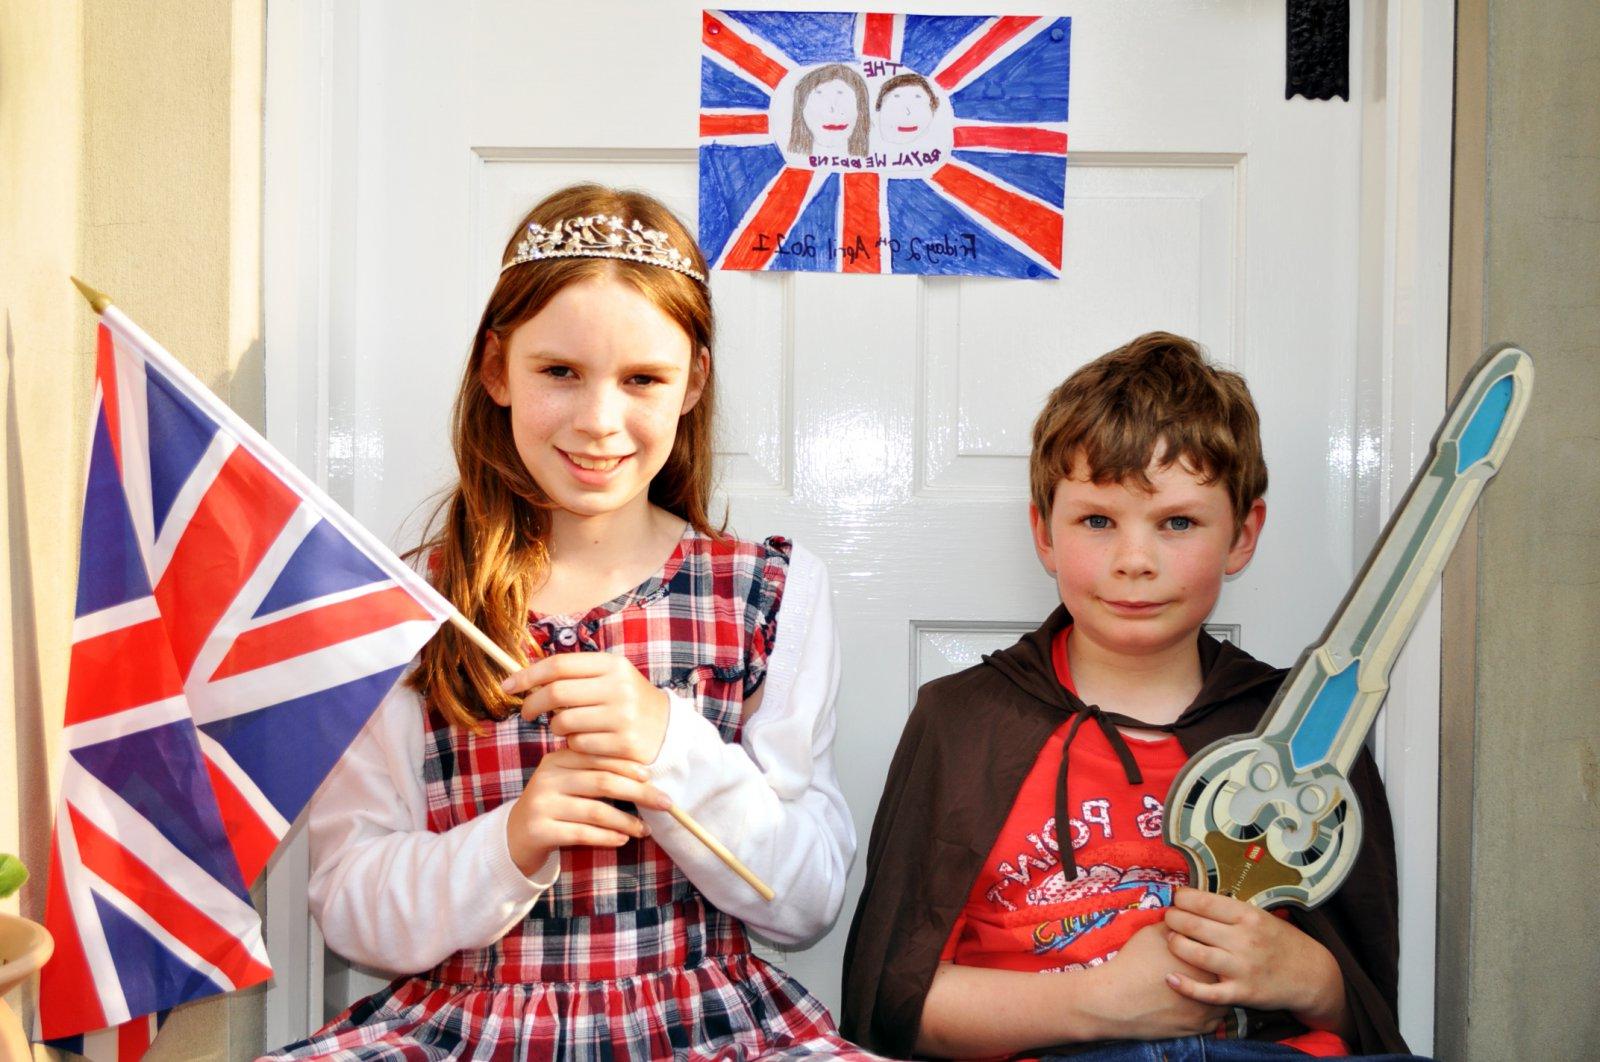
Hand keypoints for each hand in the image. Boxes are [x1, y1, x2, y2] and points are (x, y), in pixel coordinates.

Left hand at [503, 651, 670, 763]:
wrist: (666, 729)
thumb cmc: (625, 701)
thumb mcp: (608, 678)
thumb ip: (573, 675)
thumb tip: (522, 678)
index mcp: (612, 665)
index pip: (559, 665)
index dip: (528, 675)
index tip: (507, 686)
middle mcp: (619, 687)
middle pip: (556, 693)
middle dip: (532, 704)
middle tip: (527, 713)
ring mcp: (622, 716)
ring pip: (564, 723)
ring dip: (556, 728)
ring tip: (568, 728)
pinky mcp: (623, 744)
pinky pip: (578, 745)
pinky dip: (574, 745)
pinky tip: (585, 741)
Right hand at [504, 748, 672, 875]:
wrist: (515, 836)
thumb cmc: (555, 806)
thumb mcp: (569, 782)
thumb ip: (595, 773)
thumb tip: (645, 778)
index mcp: (556, 760)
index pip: (599, 758)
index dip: (627, 766)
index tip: (650, 777)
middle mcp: (547, 778)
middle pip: (602, 782)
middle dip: (638, 793)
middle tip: (665, 804)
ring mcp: (542, 805)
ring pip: (595, 810)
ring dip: (626, 821)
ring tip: (644, 830)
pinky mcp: (540, 830)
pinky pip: (581, 833)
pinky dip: (606, 837)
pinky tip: (622, 840)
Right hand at [1094, 921, 1228, 1039]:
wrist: (1116, 1000)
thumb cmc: (1133, 962)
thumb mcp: (1153, 932)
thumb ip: (1177, 924)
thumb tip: (1186, 916)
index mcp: (1205, 955)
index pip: (1218, 945)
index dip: (1209, 941)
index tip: (1201, 940)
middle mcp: (1213, 984)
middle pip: (1224, 971)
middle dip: (1216, 965)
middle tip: (1201, 961)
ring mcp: (1209, 1009)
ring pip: (1223, 995)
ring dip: (1216, 988)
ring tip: (1200, 981)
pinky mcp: (1201, 1028)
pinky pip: (1214, 1017)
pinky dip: (1207, 1009)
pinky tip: (1194, 1001)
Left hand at [1162, 887, 1346, 1029]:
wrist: (1312, 975)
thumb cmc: (1281, 942)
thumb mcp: (1262, 917)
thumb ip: (1231, 911)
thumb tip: (1194, 898)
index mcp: (1248, 916)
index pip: (1203, 902)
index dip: (1182, 899)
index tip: (1176, 899)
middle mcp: (1244, 940)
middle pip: (1194, 925)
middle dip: (1173, 919)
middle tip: (1168, 918)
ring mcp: (1242, 968)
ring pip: (1195, 955)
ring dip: (1175, 945)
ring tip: (1170, 940)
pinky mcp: (1242, 993)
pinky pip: (1207, 993)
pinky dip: (1186, 986)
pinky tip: (1170, 978)